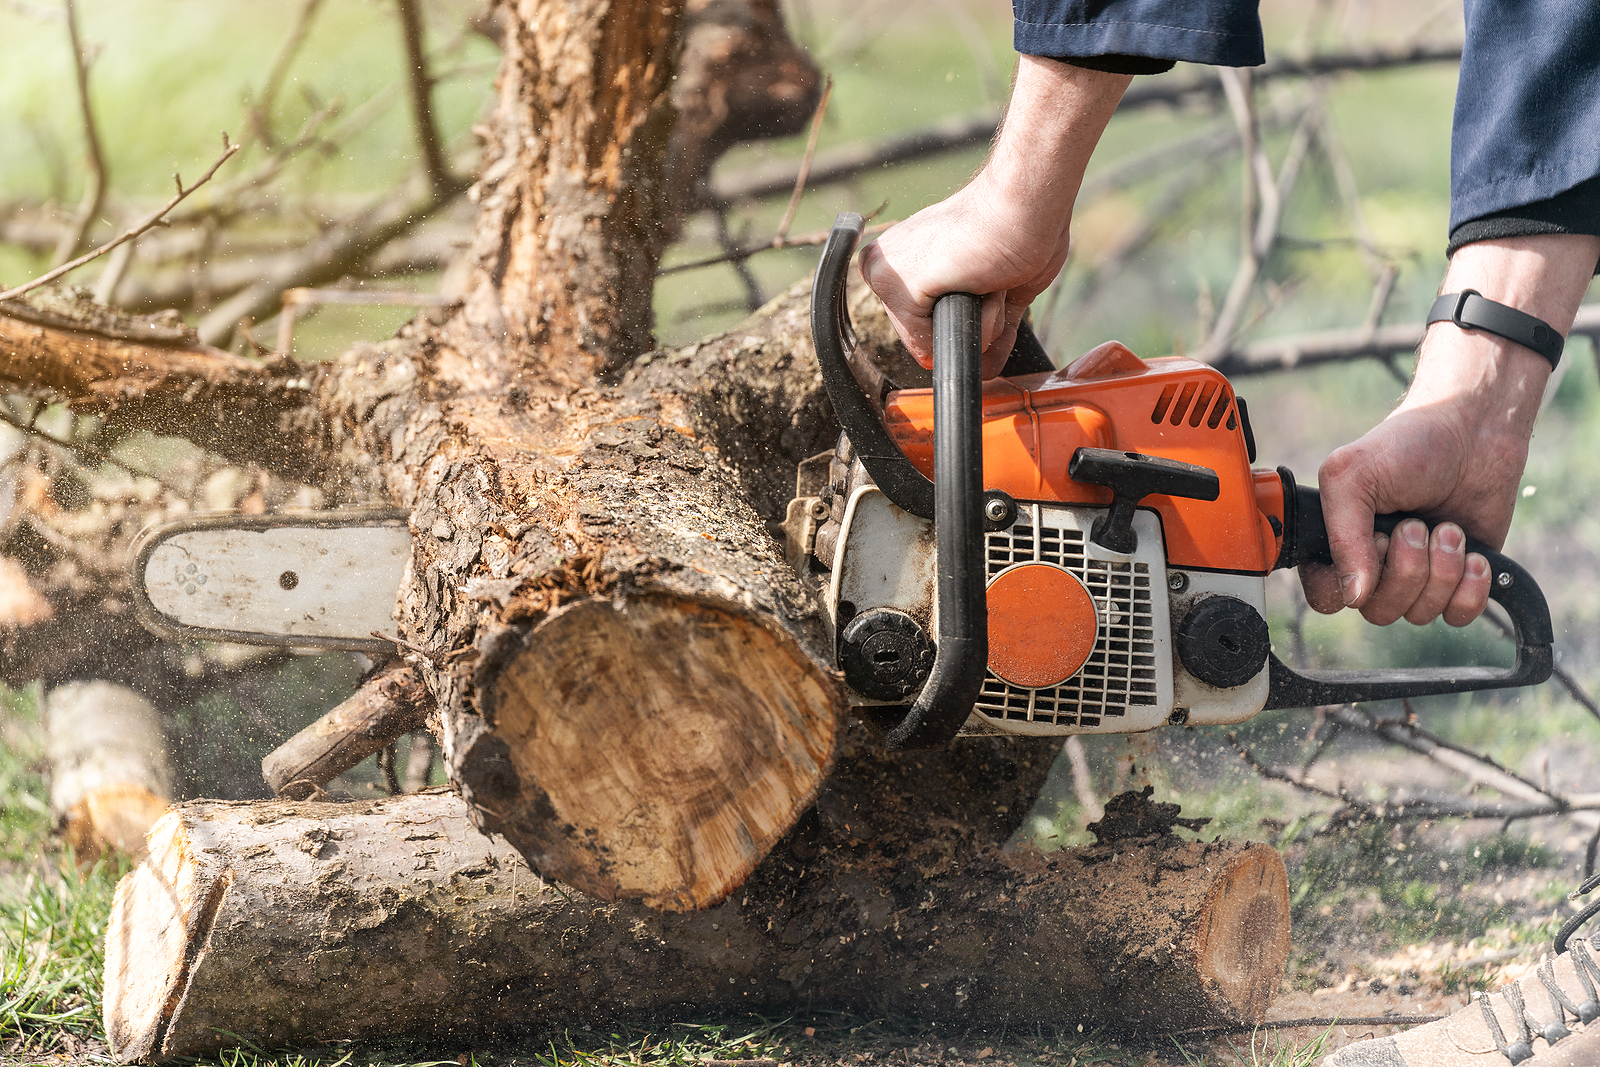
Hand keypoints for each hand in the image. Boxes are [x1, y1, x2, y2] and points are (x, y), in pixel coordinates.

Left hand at [857, 58, 1129, 377]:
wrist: (1030, 204)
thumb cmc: (1023, 229)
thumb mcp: (994, 285)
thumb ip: (979, 323)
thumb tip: (984, 368)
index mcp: (899, 259)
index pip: (921, 327)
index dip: (963, 318)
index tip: (984, 280)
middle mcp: (884, 266)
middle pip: (924, 340)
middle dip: (971, 322)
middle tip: (992, 275)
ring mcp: (886, 276)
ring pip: (933, 344)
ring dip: (982, 322)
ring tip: (991, 274)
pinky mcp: (899, 286)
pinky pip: (939, 343)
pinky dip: (981, 323)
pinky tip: (988, 281)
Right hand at [1302, 233, 1597, 625]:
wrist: (1477, 431)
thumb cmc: (1408, 444)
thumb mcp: (1352, 477)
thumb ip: (1343, 537)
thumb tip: (1354, 596)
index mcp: (1336, 543)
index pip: (1327, 598)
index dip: (1351, 582)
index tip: (1374, 542)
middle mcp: (1373, 565)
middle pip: (1378, 611)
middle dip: (1406, 569)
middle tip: (1416, 524)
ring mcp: (1417, 575)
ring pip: (1419, 614)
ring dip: (1441, 569)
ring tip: (1446, 527)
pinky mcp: (1459, 580)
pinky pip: (1459, 616)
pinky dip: (1471, 589)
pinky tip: (1474, 554)